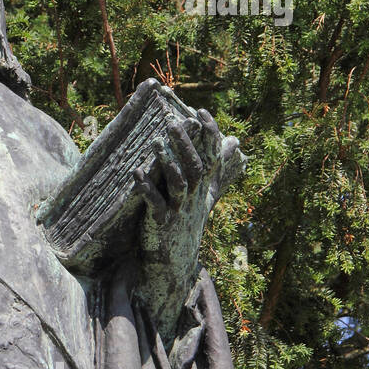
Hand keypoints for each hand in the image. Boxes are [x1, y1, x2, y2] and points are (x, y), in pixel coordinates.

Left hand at [132, 107, 245, 332]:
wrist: (175, 258)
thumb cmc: (187, 218)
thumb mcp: (203, 192)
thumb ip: (215, 166)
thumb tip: (233, 142)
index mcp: (203, 186)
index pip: (212, 155)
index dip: (210, 134)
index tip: (203, 110)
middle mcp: (195, 196)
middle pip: (194, 165)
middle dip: (185, 144)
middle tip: (173, 122)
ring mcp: (179, 209)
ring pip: (178, 183)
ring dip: (167, 162)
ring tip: (155, 142)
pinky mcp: (162, 222)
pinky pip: (155, 203)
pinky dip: (146, 189)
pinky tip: (136, 174)